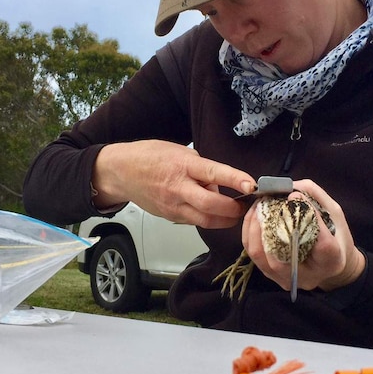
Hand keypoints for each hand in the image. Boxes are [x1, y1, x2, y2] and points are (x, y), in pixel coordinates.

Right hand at [91, 140, 255, 227]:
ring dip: (224, 219)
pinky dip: (208, 218)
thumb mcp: (179, 152)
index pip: (213, 173)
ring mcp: (173, 206)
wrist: (121, 172)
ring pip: (206, 220)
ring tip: (234, 212)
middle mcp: (178, 188)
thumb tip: (220, 184)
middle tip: (246, 206)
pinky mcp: (170, 217)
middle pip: (211, 206)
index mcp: (182, 165)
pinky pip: (195, 222)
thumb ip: (201, 168)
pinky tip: (212, 211)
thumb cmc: (150, 157)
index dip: (235, 180)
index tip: (252, 185)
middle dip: (233, 209)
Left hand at [242, 179, 365, 291]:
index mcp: (331, 262)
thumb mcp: (335, 215)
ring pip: (260, 257)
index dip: (307, 218)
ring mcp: (286, 279)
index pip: (320, 244)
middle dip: (268, 224)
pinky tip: (254, 217)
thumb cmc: (336, 238)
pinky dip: (250, 233)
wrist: (331, 267)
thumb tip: (292, 187)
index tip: (295, 196)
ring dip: (254, 228)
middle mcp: (307, 277)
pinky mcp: (271, 276)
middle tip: (265, 199)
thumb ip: (316, 197)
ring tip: (257, 206)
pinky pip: (254, 256)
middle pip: (280, 256)